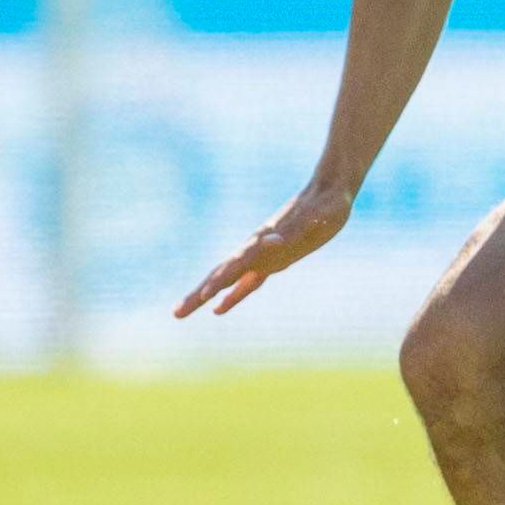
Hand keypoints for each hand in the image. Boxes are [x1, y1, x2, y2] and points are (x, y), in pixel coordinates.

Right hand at [174, 180, 352, 316]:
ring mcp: (262, 255)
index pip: (236, 264)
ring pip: (228, 279)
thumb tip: (273, 239)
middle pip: (222, 274)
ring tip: (181, 312)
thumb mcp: (319, 216)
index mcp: (266, 241)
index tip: (204, 295)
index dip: (221, 282)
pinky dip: (233, 296)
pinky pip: (247, 282)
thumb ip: (298, 227)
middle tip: (176, 312)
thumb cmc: (328, 205)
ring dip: (206, 296)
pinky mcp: (272, 261)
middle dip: (199, 294)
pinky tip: (218, 310)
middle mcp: (258, 248)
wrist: (329, 192)